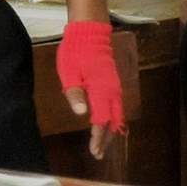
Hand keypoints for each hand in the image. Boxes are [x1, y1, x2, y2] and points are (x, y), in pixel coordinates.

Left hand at [56, 20, 123, 157]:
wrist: (90, 33)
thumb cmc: (76, 51)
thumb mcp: (69, 71)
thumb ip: (75, 93)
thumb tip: (81, 113)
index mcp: (101, 90)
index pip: (102, 120)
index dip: (99, 137)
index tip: (94, 151)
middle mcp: (112, 91)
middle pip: (114, 121)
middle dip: (107, 139)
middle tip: (99, 153)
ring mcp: (115, 87)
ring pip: (117, 114)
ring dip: (111, 130)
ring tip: (103, 143)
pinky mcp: (113, 83)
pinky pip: (117, 106)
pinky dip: (114, 119)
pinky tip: (109, 124)